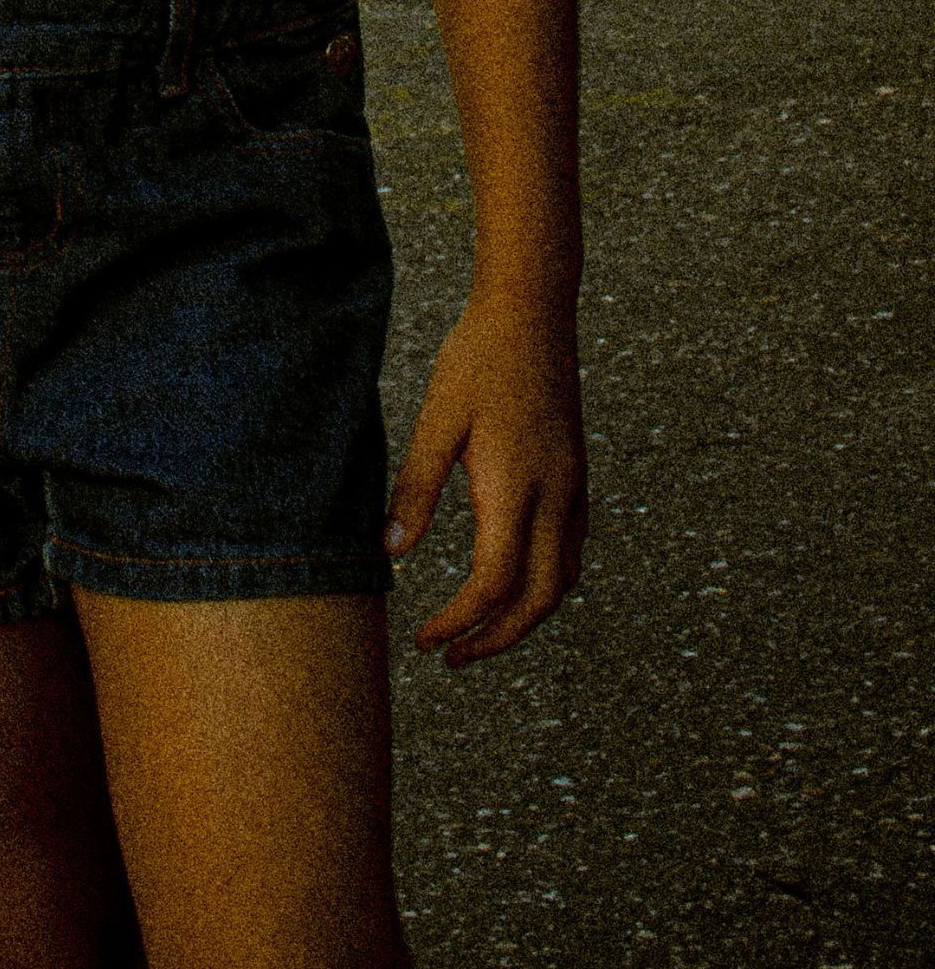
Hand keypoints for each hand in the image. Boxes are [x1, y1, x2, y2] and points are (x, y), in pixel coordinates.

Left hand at [384, 292, 586, 665]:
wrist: (533, 312)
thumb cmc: (478, 359)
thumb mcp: (436, 420)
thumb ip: (415, 488)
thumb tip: (391, 552)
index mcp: (515, 487)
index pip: (494, 583)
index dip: (460, 621)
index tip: (425, 639)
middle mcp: (555, 496)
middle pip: (538, 600)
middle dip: (495, 639)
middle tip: (449, 656)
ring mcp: (573, 488)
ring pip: (561, 580)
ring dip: (522, 617)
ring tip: (477, 629)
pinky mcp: (577, 476)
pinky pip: (570, 551)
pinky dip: (542, 583)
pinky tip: (510, 580)